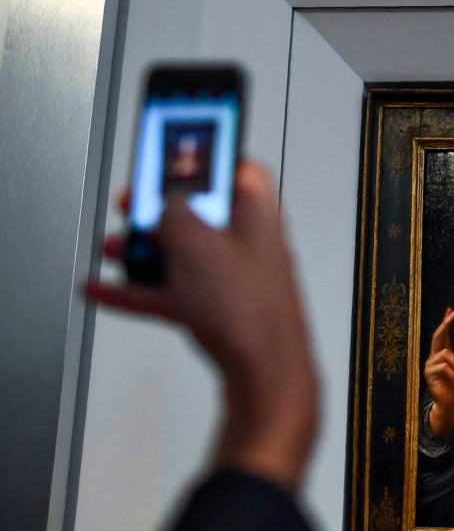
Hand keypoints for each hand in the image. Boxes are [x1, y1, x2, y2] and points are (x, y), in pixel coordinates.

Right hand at [85, 162, 318, 491]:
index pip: (236, 165)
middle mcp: (252, 243)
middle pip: (202, 211)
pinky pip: (177, 291)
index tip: (169, 152)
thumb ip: (174, 211)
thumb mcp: (195, 243)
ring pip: (186, 253)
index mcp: (257, 213)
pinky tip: (108, 291)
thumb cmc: (251, 313)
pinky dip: (143, 289)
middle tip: (131, 209)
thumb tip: (165, 203)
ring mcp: (238, 279)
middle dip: (160, 209)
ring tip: (113, 250)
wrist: (267, 378)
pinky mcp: (225, 311)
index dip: (201, 156)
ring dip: (146, 250)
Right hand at [423, 307, 453, 440]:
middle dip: (445, 324)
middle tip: (452, 314)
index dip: (446, 322)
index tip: (450, 310)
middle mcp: (434, 357)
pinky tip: (453, 381)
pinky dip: (453, 373)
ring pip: (445, 353)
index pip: (443, 335)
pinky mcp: (428, 373)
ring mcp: (430, 365)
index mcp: (443, 355)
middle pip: (437, 336)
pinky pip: (444, 366)